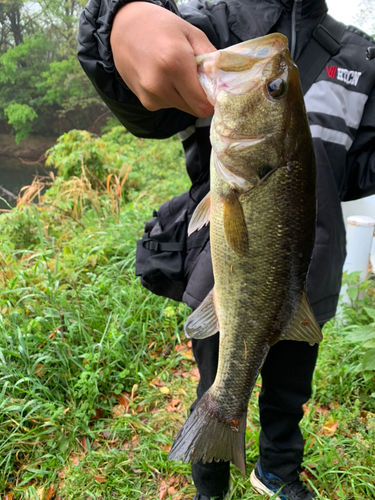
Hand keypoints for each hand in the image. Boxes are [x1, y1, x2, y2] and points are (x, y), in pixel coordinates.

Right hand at [110, 2, 215, 116]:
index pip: (203, 104)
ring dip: (185, 96)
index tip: (214, 89)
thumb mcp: (192, 34)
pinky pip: (169, 105)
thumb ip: (212, 60)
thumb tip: (225, 84)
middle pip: (194, 110)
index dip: (212, 100)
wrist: (123, 27)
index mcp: (175, 64)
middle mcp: (160, 84)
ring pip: (182, 108)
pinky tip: (162, 78)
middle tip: (196, 78)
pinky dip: (172, 96)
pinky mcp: (146, 102)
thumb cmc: (161, 27)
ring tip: (175, 73)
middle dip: (200, 97)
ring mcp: (151, 96)